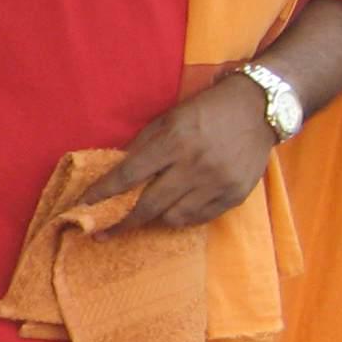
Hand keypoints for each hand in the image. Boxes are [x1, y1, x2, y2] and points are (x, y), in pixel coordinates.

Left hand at [79, 76, 276, 230]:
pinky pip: (199, 219)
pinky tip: (173, 211)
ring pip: (173, 217)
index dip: (103, 193)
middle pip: (148, 205)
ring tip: (144, 215)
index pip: (129, 175)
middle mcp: (195, 165)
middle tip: (101, 232)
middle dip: (120, 222)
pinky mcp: (234, 195)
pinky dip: (182, 217)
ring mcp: (217, 183)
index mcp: (174, 141)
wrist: (259, 109)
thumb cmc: (206, 110)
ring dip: (154, 219)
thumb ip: (143, 146)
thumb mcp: (169, 118)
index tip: (82, 206)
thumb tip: (117, 175)